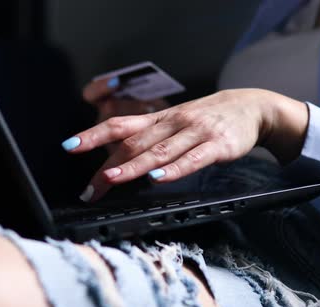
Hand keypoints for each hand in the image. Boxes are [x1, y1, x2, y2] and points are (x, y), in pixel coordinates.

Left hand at [62, 88, 308, 201]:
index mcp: (158, 119)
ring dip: (133, 166)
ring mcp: (194, 132)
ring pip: (158, 151)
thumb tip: (117, 159)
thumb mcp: (174, 122)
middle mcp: (172, 123)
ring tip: (112, 178)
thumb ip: (149, 138)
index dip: (93, 135)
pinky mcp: (217, 145)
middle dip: (108, 165)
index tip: (69, 146)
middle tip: (90, 187)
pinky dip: (174, 169)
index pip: (119, 125)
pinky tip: (159, 179)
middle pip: (133, 143)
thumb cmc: (206, 119)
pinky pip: (193, 159)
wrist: (250, 106)